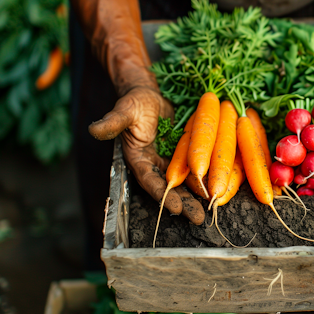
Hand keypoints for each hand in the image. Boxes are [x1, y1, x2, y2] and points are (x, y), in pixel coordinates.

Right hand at [89, 86, 204, 224]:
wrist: (151, 94)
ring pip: (185, 181)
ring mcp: (171, 160)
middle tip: (198, 219)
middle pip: (171, 188)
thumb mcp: (124, 111)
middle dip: (185, 203)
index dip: (163, 195)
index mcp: (139, 159)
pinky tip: (219, 186)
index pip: (151, 181)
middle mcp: (155, 164)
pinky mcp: (185, 153)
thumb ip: (112, 123)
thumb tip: (94, 130)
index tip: (176, 208)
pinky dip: (206, 177)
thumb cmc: (135, 101)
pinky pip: (196, 167)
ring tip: (211, 207)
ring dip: (197, 195)